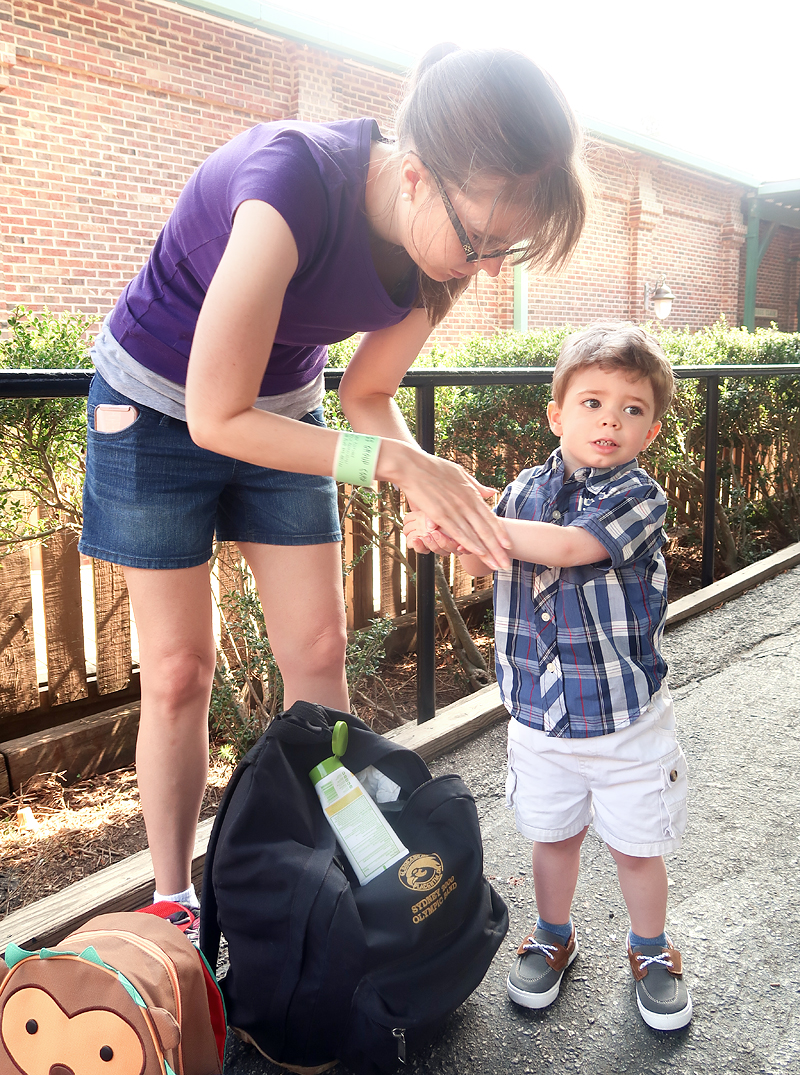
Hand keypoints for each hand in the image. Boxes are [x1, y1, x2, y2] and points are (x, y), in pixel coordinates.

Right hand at [383, 442, 510, 569]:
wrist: (412, 466)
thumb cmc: (434, 467)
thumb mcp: (460, 473)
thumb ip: (477, 486)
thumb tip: (492, 492)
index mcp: (472, 494)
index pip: (490, 517)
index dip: (500, 533)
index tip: (508, 545)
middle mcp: (466, 503)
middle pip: (486, 530)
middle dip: (498, 549)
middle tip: (506, 563)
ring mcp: (454, 510)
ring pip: (475, 534)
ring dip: (487, 552)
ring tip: (497, 565)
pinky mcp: (440, 515)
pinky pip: (457, 532)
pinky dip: (469, 543)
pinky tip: (478, 553)